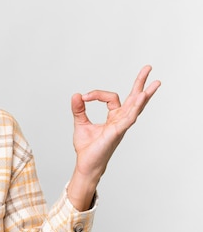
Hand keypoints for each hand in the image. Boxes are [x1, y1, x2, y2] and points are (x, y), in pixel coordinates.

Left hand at [67, 65, 160, 208]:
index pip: (110, 98)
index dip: (96, 94)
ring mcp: (121, 126)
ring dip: (144, 96)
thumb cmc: (87, 147)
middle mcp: (120, 120)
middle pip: (134, 99)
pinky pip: (129, 118)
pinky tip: (141, 98)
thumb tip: (76, 94)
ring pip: (135, 108)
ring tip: (154, 84)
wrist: (86, 164)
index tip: (83, 97)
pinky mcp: (117, 132)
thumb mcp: (81, 123)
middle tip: (148, 68)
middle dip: (140, 83)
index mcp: (113, 117)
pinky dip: (135, 107)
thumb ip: (79, 109)